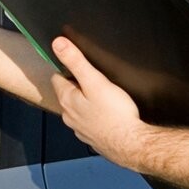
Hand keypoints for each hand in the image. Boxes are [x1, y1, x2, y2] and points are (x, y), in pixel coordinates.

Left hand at [50, 36, 145, 165]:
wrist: (131, 144)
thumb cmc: (115, 115)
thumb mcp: (95, 81)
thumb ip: (76, 61)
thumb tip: (58, 44)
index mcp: (67, 100)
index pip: (57, 78)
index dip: (67, 69)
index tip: (76, 65)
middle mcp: (70, 116)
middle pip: (67, 94)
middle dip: (77, 85)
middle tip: (93, 80)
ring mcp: (80, 129)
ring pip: (78, 110)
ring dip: (86, 103)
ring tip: (102, 97)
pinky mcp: (93, 138)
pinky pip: (89, 123)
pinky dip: (95, 118)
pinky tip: (107, 115)